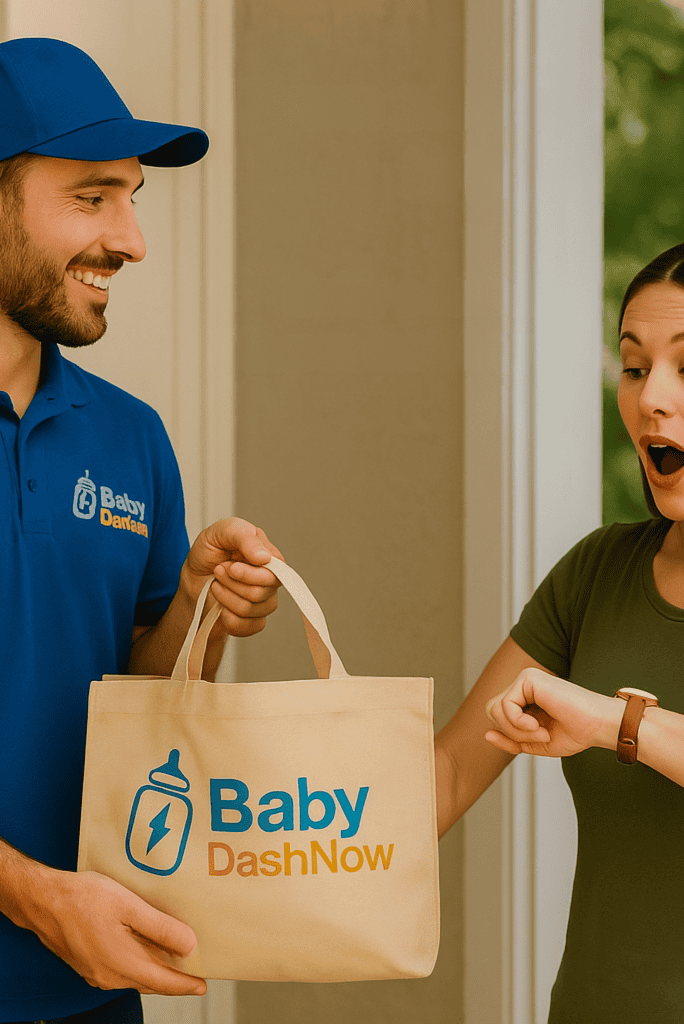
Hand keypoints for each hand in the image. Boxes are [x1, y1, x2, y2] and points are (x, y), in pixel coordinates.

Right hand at [35, 870, 205, 995]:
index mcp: (123, 964)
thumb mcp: (129, 906)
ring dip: (155, 971)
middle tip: (193, 974)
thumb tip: (188, 946)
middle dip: (173, 980)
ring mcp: (97, 972)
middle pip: (150, 982)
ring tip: (173, 960)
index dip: (186, 985)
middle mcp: (110, 975)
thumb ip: (160, 928)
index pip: (164, 982)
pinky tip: (142, 949)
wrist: (43, 901)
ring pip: (135, 977)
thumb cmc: (83, 899)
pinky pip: (120, 970)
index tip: (204, 985)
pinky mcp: (88, 964)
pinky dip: (137, 965)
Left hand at [183, 517, 283, 636]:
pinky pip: (247, 626)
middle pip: (262, 592)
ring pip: (251, 609)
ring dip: (226, 598)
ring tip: (216, 585)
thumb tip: (264, 557)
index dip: (251, 574)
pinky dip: (227, 617)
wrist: (193, 578)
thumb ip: (244, 538)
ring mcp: (264, 600)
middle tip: (218, 571)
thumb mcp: (220, 532)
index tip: (231, 567)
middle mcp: (269, 579)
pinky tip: (221, 606)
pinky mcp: (254, 620)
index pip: (276, 571)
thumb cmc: (208, 552)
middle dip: (232, 583)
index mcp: (267, 555)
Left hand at [484, 668, 617, 756]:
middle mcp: (523, 684)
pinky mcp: (528, 677)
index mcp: (525, 697)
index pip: (497, 715)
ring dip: (517, 730)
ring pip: (494, 709)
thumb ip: (510, 741)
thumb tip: (485, 735)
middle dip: (511, 732)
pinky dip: (519, 723)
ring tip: (542, 732)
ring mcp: (525, 678)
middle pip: (491, 711)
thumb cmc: (574, 732)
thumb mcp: (535, 743)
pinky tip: (540, 725)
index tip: (540, 739)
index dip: (511, 735)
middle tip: (540, 736)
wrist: (598, 725)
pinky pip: (505, 705)